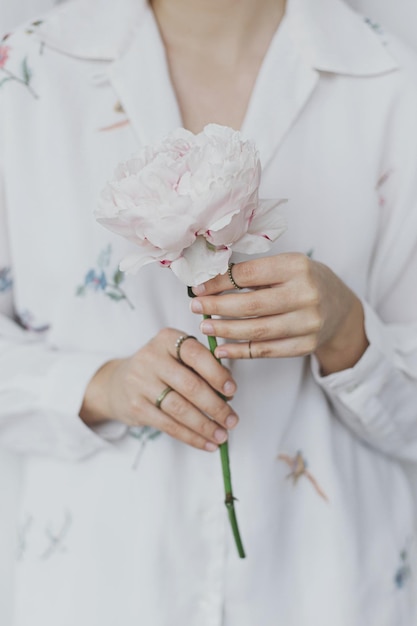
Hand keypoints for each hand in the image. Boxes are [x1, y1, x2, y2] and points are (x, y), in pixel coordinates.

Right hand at [80, 328, 238, 450]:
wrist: (118, 382)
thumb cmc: (161, 368)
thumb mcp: (177, 356)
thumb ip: (202, 366)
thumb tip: (229, 392)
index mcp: (167, 339)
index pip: (195, 354)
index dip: (217, 373)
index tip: (232, 391)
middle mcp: (151, 357)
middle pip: (189, 385)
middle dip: (215, 406)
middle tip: (232, 420)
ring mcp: (140, 382)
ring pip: (180, 408)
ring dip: (205, 425)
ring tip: (222, 435)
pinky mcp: (136, 406)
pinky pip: (169, 425)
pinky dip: (191, 437)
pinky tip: (207, 443)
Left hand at [191, 253, 368, 374]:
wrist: (340, 308)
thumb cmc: (304, 282)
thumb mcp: (286, 266)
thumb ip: (254, 274)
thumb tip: (209, 283)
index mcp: (296, 267)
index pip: (248, 274)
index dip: (219, 282)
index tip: (198, 287)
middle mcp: (305, 294)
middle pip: (251, 305)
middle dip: (217, 307)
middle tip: (196, 307)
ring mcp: (308, 323)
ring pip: (256, 331)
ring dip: (225, 330)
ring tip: (205, 326)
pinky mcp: (306, 345)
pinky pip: (266, 351)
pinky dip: (240, 351)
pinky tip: (222, 349)